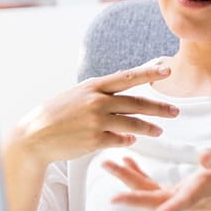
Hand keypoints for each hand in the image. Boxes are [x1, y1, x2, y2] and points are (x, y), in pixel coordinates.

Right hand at [9, 64, 179, 166]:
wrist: (35, 135)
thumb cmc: (57, 114)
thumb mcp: (77, 95)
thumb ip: (101, 96)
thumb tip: (124, 102)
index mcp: (93, 86)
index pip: (127, 77)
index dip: (149, 73)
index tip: (167, 69)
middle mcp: (97, 102)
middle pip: (136, 103)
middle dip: (159, 108)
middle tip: (175, 110)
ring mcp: (96, 121)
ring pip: (132, 125)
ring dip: (148, 128)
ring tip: (159, 131)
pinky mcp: (94, 140)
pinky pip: (119, 141)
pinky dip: (127, 140)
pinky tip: (131, 141)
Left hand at [103, 146, 210, 210]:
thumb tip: (204, 156)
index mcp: (201, 192)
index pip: (185, 201)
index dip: (171, 208)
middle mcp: (184, 201)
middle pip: (155, 201)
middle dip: (132, 196)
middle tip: (112, 189)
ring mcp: (174, 200)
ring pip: (147, 193)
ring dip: (127, 180)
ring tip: (108, 163)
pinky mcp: (170, 195)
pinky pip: (149, 188)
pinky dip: (136, 175)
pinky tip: (125, 162)